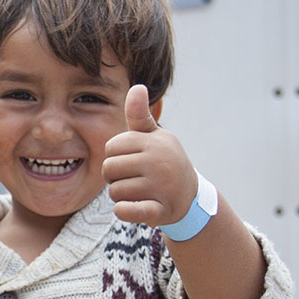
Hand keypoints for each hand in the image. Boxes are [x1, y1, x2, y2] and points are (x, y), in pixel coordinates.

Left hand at [102, 84, 197, 227]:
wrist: (190, 196)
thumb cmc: (164, 161)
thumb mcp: (155, 136)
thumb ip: (140, 115)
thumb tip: (137, 87)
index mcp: (154, 142)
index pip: (110, 148)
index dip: (115, 156)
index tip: (130, 161)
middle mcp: (158, 162)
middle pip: (108, 170)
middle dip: (114, 177)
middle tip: (132, 178)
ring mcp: (161, 188)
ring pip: (115, 192)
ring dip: (120, 195)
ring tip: (138, 191)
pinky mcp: (159, 211)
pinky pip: (125, 211)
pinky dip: (123, 211)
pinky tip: (132, 207)